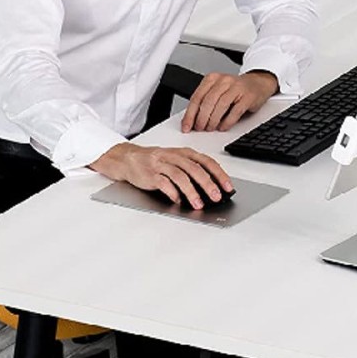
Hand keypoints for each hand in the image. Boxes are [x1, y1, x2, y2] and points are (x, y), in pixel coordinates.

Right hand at [90, 143, 232, 208]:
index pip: (207, 162)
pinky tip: (178, 201)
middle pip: (195, 169)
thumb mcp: (177, 160)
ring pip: (181, 176)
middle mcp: (175, 156)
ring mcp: (162, 164)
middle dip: (208, 184)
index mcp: (185, 153)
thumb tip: (212, 188)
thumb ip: (192, 170)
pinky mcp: (150, 174)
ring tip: (199, 204)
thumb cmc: (156, 161)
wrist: (128, 159)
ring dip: (191, 192)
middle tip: (216, 197)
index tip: (228, 187)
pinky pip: (164, 183)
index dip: (219, 174)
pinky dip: (172, 193)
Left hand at [181, 70, 279, 132]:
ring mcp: (236, 88)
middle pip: (207, 102)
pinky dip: (227, 122)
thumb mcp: (218, 91)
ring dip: (213, 121)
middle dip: (201, 119)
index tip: (186, 126)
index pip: (196, 97)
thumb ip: (205, 102)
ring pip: (220, 106)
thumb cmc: (236, 89)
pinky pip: (235, 112)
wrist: (258, 83)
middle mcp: (224, 81)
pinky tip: (223, 127)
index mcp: (212, 78)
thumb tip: (192, 120)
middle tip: (199, 129)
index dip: (190, 114)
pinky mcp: (248, 96)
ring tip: (211, 128)